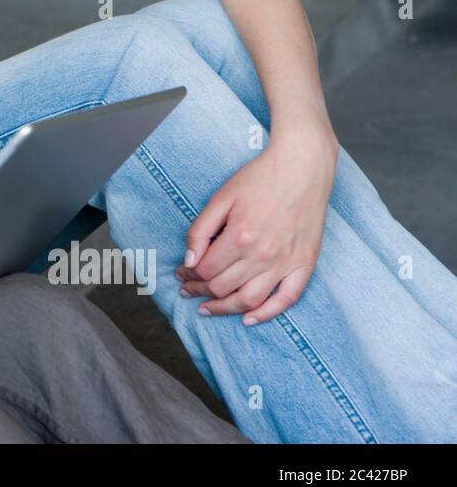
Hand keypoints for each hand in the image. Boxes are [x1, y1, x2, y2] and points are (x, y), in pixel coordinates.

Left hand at [175, 129, 337, 324]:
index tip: (181, 274)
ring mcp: (286, 262)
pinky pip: (286, 299)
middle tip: (188, 290)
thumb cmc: (260, 178)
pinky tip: (248, 319)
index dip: (189, 276)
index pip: (205, 270)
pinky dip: (267, 313)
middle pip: (223, 287)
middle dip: (200, 291)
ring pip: (249, 300)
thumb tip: (190, 261)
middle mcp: (263, 255)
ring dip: (225, 308)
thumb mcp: (221, 198)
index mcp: (239, 236)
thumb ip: (201, 230)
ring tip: (208, 308)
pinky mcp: (305, 264)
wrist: (303, 167)